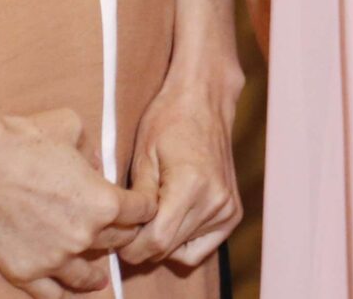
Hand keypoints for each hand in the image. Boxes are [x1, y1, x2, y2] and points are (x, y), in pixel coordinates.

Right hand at [0, 108, 154, 295]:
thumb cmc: (25, 138)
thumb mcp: (73, 128)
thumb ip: (92, 151)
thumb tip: (96, 167)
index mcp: (104, 201)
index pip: (143, 212)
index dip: (144, 206)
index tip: (141, 206)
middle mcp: (86, 235)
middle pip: (120, 241)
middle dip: (122, 233)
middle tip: (119, 233)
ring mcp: (55, 258)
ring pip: (88, 275)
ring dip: (96, 272)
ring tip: (99, 277)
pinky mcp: (25, 272)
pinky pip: (51, 294)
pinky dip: (62, 294)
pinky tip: (67, 293)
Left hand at [118, 66, 243, 272]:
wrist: (204, 100)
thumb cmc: (168, 121)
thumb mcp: (142, 157)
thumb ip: (136, 201)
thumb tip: (124, 234)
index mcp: (191, 186)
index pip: (156, 242)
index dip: (130, 246)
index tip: (118, 235)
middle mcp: (215, 201)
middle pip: (168, 250)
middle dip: (143, 244)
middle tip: (131, 222)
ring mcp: (228, 208)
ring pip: (182, 252)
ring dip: (163, 242)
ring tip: (154, 214)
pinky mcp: (233, 212)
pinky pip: (202, 247)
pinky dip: (183, 242)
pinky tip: (174, 219)